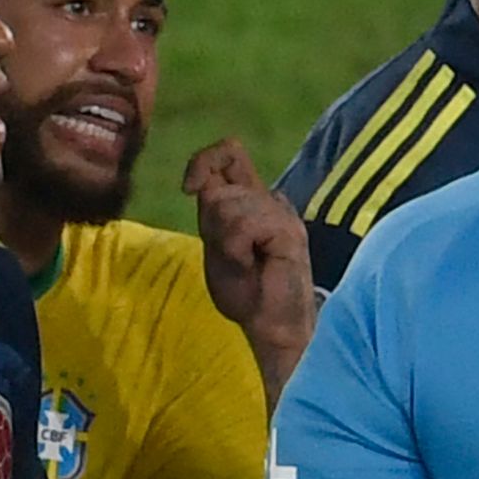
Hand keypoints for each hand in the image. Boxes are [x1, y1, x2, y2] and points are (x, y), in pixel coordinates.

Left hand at [185, 140, 315, 393]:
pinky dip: (236, 249)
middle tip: (232, 256)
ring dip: (226, 242)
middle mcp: (270, 199)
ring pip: (227, 205)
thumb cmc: (247, 291)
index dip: (204, 162)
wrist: (272, 324)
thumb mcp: (217, 246)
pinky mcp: (288, 229)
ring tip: (247, 264)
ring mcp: (282, 212)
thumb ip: (213, 214)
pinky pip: (243, 226)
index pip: (229, 154)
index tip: (189, 188)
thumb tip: (201, 185)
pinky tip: (254, 265)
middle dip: (212, 225)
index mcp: (252, 200)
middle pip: (220, 187)